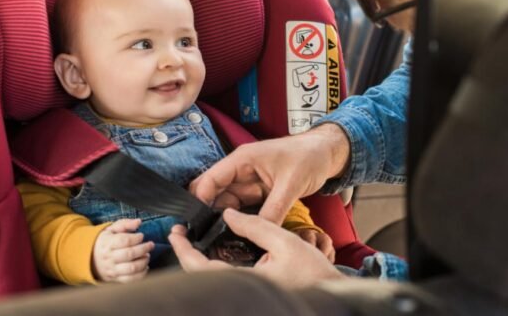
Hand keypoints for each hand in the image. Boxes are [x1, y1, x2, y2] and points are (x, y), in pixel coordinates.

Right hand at [92, 218, 153, 282]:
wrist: (90, 258)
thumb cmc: (106, 242)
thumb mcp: (112, 229)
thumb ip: (125, 224)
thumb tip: (138, 222)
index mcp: (107, 243)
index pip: (124, 240)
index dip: (136, 238)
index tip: (141, 235)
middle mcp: (109, 257)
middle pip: (130, 254)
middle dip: (144, 249)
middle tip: (150, 245)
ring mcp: (112, 270)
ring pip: (131, 268)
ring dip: (144, 261)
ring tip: (147, 255)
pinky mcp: (116, 279)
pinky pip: (131, 279)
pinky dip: (141, 274)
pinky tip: (145, 266)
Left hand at [169, 209, 344, 287]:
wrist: (331, 292)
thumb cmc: (313, 272)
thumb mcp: (285, 241)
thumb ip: (255, 226)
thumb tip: (229, 214)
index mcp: (246, 281)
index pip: (201, 268)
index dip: (184, 250)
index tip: (176, 233)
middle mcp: (242, 289)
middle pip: (201, 276)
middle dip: (187, 254)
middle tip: (180, 234)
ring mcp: (246, 292)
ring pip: (212, 278)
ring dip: (199, 260)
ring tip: (193, 239)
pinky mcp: (252, 291)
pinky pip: (224, 279)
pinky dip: (214, 265)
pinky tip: (215, 251)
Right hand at [190, 124, 350, 223]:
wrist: (326, 153)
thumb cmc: (309, 157)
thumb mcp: (291, 184)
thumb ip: (274, 209)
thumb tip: (260, 232)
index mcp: (242, 160)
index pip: (210, 180)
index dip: (201, 201)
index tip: (198, 224)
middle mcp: (241, 170)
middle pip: (214, 193)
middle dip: (209, 213)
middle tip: (208, 236)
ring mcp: (249, 181)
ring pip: (228, 203)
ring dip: (226, 219)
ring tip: (223, 239)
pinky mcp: (258, 191)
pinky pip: (243, 207)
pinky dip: (241, 219)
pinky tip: (241, 233)